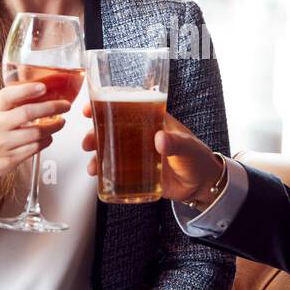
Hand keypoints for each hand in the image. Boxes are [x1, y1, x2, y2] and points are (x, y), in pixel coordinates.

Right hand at [0, 82, 70, 211]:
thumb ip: (13, 105)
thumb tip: (43, 93)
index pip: (8, 96)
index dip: (27, 90)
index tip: (43, 87)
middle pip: (27, 113)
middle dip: (51, 107)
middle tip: (65, 105)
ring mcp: (3, 144)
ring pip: (36, 133)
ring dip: (53, 127)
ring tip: (60, 123)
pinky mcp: (10, 159)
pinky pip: (35, 148)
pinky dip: (47, 141)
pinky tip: (48, 137)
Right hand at [79, 105, 223, 206]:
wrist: (201, 185)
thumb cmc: (198, 158)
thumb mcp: (188, 146)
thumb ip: (176, 142)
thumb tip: (160, 139)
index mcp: (153, 120)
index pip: (127, 106)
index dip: (106, 103)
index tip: (90, 107)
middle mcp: (140, 135)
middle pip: (111, 128)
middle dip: (94, 133)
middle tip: (88, 141)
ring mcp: (136, 154)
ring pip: (109, 149)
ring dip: (96, 153)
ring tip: (92, 164)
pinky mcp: (136, 173)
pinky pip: (114, 170)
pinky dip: (103, 172)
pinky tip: (97, 175)